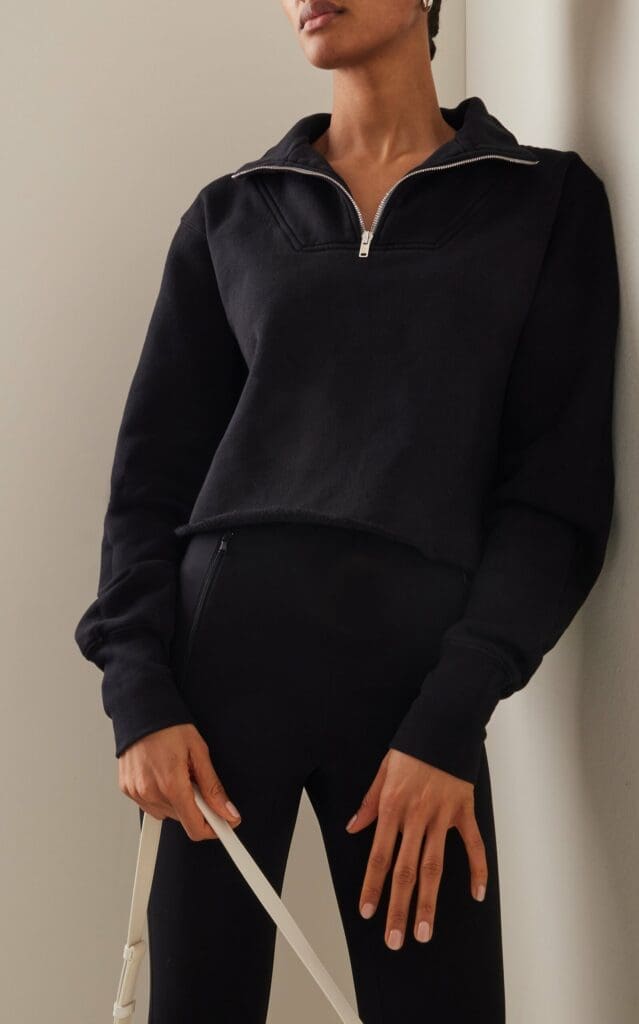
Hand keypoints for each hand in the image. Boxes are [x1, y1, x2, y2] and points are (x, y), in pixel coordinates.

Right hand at [117, 723, 241, 840]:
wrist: (140, 710)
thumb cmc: (168, 726)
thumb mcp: (199, 752)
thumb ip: (213, 787)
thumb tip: (227, 811)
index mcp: (172, 784)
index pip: (195, 827)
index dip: (213, 829)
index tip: (225, 825)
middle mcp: (151, 792)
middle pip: (183, 820)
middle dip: (196, 806)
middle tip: (196, 780)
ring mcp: (137, 793)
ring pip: (168, 814)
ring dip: (178, 801)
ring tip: (177, 773)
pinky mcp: (128, 790)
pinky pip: (152, 806)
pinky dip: (162, 796)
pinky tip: (162, 775)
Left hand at [345, 748, 486, 949]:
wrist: (445, 722)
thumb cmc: (413, 744)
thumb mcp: (383, 769)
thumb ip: (369, 802)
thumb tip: (354, 827)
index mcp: (392, 806)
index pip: (379, 855)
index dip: (372, 885)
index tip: (368, 912)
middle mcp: (416, 816)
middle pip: (406, 870)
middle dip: (400, 907)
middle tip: (396, 939)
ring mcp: (443, 816)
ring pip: (434, 866)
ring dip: (429, 901)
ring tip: (424, 931)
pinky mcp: (464, 810)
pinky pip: (473, 845)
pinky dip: (477, 870)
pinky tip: (476, 894)